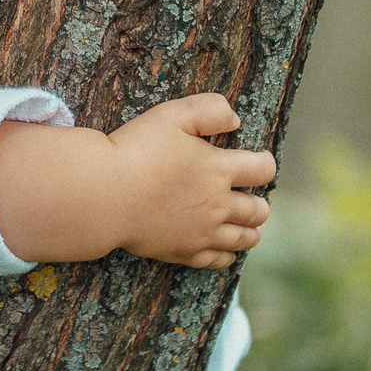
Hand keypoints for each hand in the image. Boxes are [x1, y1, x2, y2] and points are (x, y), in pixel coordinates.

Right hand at [0, 91, 275, 268]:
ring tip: (248, 225)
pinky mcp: (184, 253)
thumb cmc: (136, 150)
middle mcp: (219, 205)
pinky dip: (228, 254)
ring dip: (251, 230)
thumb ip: (210, 110)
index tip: (260, 160)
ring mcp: (203, 233)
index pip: (263, 170)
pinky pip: (219, 260)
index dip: (265, 163)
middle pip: (258, 210)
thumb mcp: (173, 115)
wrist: (104, 195)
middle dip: (260, 202)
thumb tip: (235, 119)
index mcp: (219, 170)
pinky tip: (225, 248)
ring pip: (245, 238)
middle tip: (252, 195)